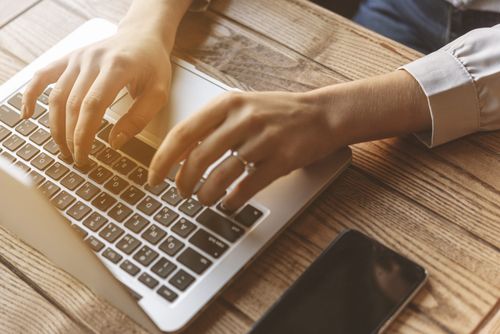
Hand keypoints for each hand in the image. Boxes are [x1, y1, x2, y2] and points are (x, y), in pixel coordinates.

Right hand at [22, 25, 170, 164]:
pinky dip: (31, 94)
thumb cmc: (153, 65)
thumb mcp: (159, 93)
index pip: (93, 106)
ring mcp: (78, 58)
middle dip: (71, 136)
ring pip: (57, 95)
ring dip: (56, 125)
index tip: (84, 156)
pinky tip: (28, 115)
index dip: (84, 134)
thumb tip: (114, 143)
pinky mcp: (69, 58)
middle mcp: (93, 60)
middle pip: (73, 104)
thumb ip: (139, 118)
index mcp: (118, 67)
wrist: (142, 36)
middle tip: (77, 158)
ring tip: (63, 148)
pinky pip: (44, 76)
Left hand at [148, 91, 341, 210]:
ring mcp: (263, 139)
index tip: (153, 178)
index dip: (162, 160)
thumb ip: (211, 126)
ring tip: (204, 200)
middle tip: (181, 193)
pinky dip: (233, 200)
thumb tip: (178, 157)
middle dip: (183, 182)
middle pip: (198, 158)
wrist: (321, 114)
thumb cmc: (276, 113)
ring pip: (221, 175)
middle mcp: (243, 119)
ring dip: (206, 194)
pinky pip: (247, 187)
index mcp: (227, 104)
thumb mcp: (241, 107)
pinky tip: (228, 204)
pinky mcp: (281, 160)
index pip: (182, 133)